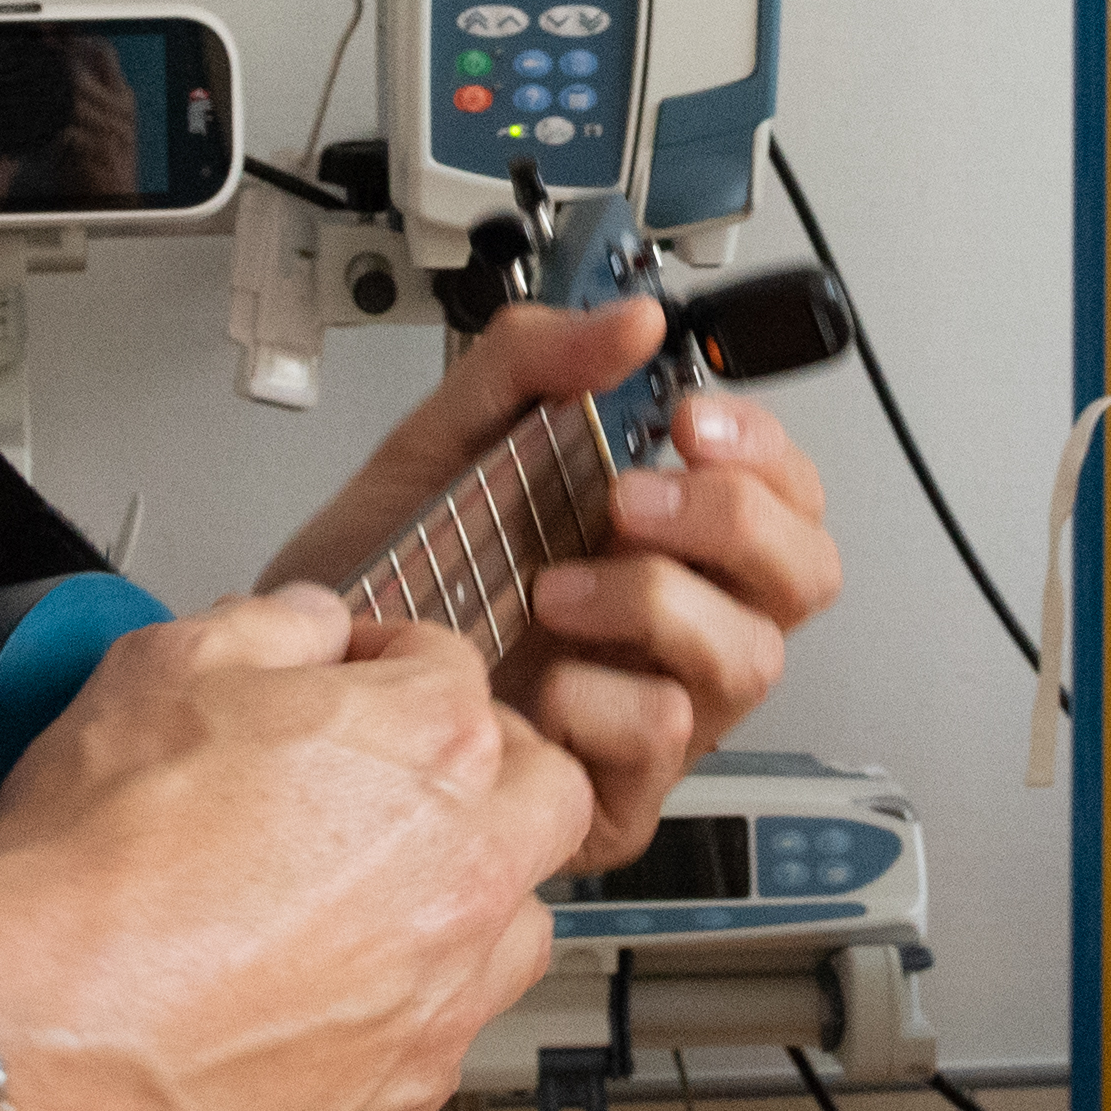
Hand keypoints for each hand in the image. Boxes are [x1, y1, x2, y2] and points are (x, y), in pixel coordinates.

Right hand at [0, 587, 590, 1110]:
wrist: (45, 1039)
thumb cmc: (96, 862)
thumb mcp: (161, 669)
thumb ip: (268, 627)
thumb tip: (311, 625)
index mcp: (431, 743)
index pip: (453, 668)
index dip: (388, 664)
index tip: (349, 684)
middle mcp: (469, 871)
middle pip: (545, 796)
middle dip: (488, 775)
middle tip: (399, 783)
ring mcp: (447, 997)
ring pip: (517, 930)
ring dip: (468, 901)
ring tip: (371, 904)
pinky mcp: (403, 1101)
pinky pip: (440, 1041)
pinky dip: (400, 1015)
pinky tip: (314, 1006)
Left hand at [269, 302, 840, 867]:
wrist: (306, 684)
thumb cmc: (383, 579)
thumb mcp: (443, 442)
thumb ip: (534, 364)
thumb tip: (633, 321)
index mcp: (661, 537)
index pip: (782, 489)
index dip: (764, 449)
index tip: (689, 417)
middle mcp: (677, 623)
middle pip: (804, 572)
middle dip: (730, 520)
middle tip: (629, 500)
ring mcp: (655, 707)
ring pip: (750, 658)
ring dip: (655, 604)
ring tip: (555, 591)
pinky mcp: (616, 789)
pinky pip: (665, 737)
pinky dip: (601, 700)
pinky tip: (537, 686)